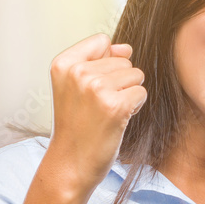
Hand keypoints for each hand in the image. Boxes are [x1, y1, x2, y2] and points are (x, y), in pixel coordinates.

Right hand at [46, 33, 146, 196]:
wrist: (70, 163)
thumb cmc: (76, 125)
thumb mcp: (76, 87)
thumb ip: (100, 60)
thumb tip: (126, 48)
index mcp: (63, 64)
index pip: (102, 40)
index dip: (107, 62)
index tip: (92, 86)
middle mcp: (77, 72)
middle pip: (123, 60)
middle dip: (119, 82)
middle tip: (98, 106)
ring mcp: (96, 88)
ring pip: (135, 75)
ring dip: (128, 94)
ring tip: (106, 112)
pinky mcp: (115, 106)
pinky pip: (141, 93)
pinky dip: (134, 107)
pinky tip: (116, 120)